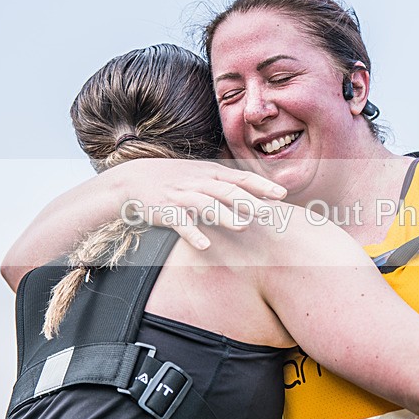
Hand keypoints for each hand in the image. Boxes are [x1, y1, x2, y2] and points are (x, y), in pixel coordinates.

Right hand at [114, 158, 285, 249]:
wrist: (136, 178)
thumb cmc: (178, 179)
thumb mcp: (204, 175)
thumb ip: (230, 184)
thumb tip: (261, 195)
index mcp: (212, 173)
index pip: (242, 178)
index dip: (262, 185)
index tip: (282, 194)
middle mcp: (200, 182)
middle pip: (228, 191)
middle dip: (249, 202)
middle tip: (269, 214)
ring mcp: (183, 196)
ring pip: (207, 205)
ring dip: (225, 216)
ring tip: (242, 227)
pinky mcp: (166, 211)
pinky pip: (181, 223)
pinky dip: (193, 234)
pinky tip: (205, 245)